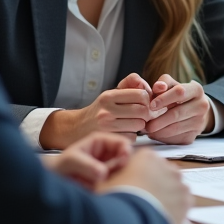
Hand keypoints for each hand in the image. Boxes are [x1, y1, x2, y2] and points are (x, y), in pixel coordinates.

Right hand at [41, 73, 155, 149]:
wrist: (77, 128)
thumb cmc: (99, 111)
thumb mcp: (110, 95)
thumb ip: (128, 86)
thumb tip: (144, 84)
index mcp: (109, 96)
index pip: (141, 95)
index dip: (147, 101)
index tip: (143, 104)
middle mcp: (107, 110)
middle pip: (143, 111)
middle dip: (145, 115)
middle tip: (140, 117)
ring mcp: (106, 125)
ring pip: (139, 125)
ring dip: (139, 126)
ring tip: (131, 124)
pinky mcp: (108, 138)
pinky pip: (132, 137)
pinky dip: (131, 136)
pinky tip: (124, 133)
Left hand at [42, 132, 131, 189]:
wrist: (52, 182)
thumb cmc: (59, 167)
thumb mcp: (71, 161)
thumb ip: (87, 165)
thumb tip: (103, 173)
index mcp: (101, 141)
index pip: (121, 142)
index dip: (126, 150)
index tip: (126, 160)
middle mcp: (107, 153)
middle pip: (126, 158)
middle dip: (124, 167)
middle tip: (116, 176)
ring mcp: (108, 167)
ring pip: (123, 171)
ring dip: (119, 178)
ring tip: (107, 184)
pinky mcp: (107, 181)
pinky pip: (117, 183)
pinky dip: (114, 187)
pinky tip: (106, 190)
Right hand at [100, 149, 191, 223]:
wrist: (128, 219)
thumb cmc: (116, 199)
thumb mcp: (105, 180)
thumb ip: (114, 172)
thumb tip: (114, 172)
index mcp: (148, 156)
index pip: (146, 162)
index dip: (139, 176)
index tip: (135, 186)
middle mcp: (167, 166)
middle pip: (162, 174)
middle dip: (155, 185)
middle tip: (144, 200)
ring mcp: (178, 183)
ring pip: (174, 188)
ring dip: (167, 197)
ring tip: (153, 211)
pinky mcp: (186, 200)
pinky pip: (183, 204)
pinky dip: (176, 209)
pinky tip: (163, 217)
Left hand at [142, 74, 211, 144]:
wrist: (194, 111)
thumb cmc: (178, 96)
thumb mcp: (172, 85)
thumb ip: (163, 83)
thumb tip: (157, 87)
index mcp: (196, 90)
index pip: (180, 92)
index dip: (164, 99)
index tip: (151, 105)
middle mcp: (202, 106)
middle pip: (177, 113)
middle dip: (159, 120)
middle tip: (146, 124)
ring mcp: (199, 123)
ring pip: (175, 128)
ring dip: (158, 130)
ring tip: (148, 129)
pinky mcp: (193, 136)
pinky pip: (175, 139)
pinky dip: (162, 137)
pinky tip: (155, 134)